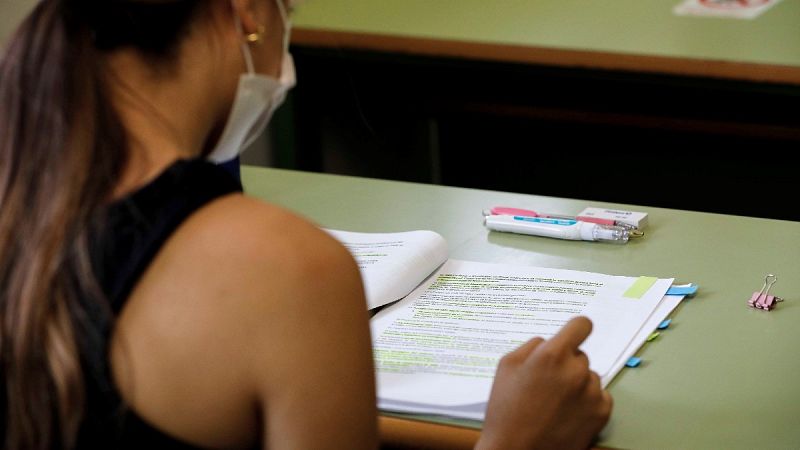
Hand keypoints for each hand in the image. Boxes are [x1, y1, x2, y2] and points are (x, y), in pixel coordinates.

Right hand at [476, 317, 611, 449]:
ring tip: (555, 402)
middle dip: (566, 364)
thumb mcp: (507, 366)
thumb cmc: (507, 411)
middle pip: (580, 355)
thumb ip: (532, 346)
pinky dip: (588, 401)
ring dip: (577, 383)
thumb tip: (548, 342)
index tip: (573, 334)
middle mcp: (576, 371)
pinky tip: (567, 412)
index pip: (581, 325)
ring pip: (589, 376)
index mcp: (552, 355)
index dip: (576, 329)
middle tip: (547, 383)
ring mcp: (592, 393)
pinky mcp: (602, 413)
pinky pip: (600, 395)